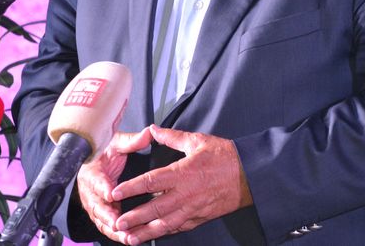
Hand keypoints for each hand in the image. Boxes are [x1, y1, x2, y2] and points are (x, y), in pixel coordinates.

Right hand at [76, 127, 152, 241]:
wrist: (95, 160)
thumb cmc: (105, 152)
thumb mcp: (117, 143)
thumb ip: (132, 141)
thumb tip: (148, 134)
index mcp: (92, 171)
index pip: (96, 180)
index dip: (103, 187)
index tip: (111, 194)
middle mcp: (90, 190)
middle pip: (96, 205)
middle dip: (107, 215)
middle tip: (118, 222)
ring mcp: (94, 203)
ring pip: (100, 219)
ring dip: (112, 228)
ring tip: (125, 235)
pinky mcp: (99, 212)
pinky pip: (105, 225)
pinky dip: (114, 233)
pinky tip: (126, 238)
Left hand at [110, 125, 252, 244]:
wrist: (249, 174)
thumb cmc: (224, 155)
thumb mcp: (197, 141)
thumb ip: (172, 137)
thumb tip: (152, 129)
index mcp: (182, 173)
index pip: (150, 182)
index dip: (131, 188)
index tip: (115, 192)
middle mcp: (184, 194)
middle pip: (154, 209)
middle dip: (134, 218)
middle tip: (117, 223)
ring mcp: (192, 208)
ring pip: (165, 224)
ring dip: (146, 231)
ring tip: (130, 238)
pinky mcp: (200, 217)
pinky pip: (179, 227)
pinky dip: (165, 232)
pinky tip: (154, 235)